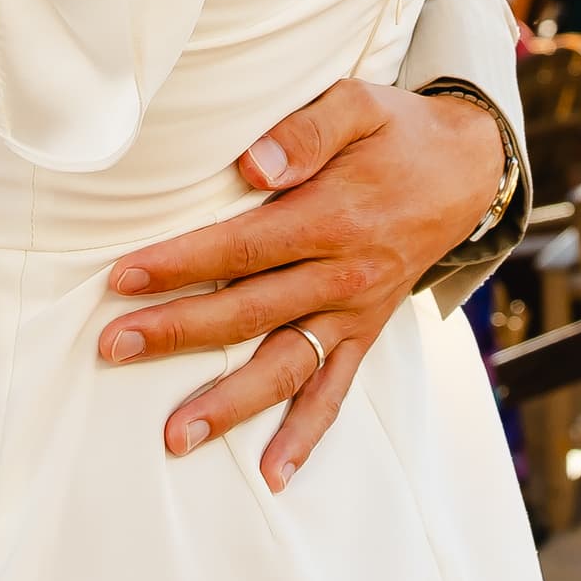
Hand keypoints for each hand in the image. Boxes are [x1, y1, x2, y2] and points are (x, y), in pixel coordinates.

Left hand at [97, 78, 509, 490]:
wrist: (467, 170)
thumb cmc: (397, 133)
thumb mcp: (359, 104)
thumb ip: (306, 131)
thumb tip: (253, 166)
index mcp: (333, 217)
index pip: (242, 247)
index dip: (180, 263)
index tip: (123, 278)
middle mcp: (344, 275)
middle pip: (249, 311)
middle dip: (176, 332)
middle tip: (113, 347)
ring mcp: (355, 313)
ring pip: (286, 367)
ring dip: (230, 404)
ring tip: (175, 437)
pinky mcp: (365, 333)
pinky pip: (336, 393)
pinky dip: (306, 437)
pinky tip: (272, 476)